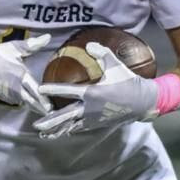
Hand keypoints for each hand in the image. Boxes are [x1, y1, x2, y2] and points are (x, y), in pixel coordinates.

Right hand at [0, 34, 51, 113]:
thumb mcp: (13, 48)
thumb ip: (31, 45)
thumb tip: (48, 37)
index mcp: (21, 76)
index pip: (37, 91)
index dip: (45, 99)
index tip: (54, 104)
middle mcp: (17, 89)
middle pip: (34, 102)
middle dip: (44, 107)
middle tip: (55, 110)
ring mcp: (11, 95)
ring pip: (28, 104)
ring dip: (37, 106)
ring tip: (49, 109)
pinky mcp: (7, 98)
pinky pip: (21, 102)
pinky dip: (29, 103)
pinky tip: (36, 103)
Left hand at [34, 42, 159, 137]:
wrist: (142, 102)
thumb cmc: (128, 81)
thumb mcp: (115, 64)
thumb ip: (101, 53)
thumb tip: (89, 45)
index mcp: (92, 92)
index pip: (68, 91)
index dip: (53, 90)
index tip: (40, 90)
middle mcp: (90, 108)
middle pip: (66, 115)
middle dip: (51, 121)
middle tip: (36, 125)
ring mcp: (94, 118)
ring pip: (71, 125)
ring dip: (57, 129)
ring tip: (43, 134)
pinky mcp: (98, 123)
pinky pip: (80, 128)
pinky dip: (69, 130)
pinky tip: (60, 133)